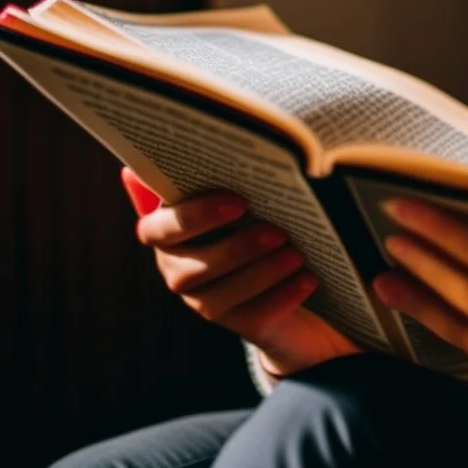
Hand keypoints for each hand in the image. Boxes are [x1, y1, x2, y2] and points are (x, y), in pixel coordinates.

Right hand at [122, 167, 359, 376]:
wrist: (305, 276)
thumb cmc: (267, 214)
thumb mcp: (251, 193)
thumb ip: (223, 174)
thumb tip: (195, 142)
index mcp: (170, 231)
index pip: (158, 228)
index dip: (192, 216)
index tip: (237, 200)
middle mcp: (178, 269)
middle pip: (185, 269)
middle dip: (232, 249)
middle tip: (276, 230)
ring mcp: (206, 302)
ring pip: (217, 298)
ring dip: (259, 274)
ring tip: (296, 254)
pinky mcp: (241, 325)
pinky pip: (254, 318)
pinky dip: (282, 297)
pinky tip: (309, 280)